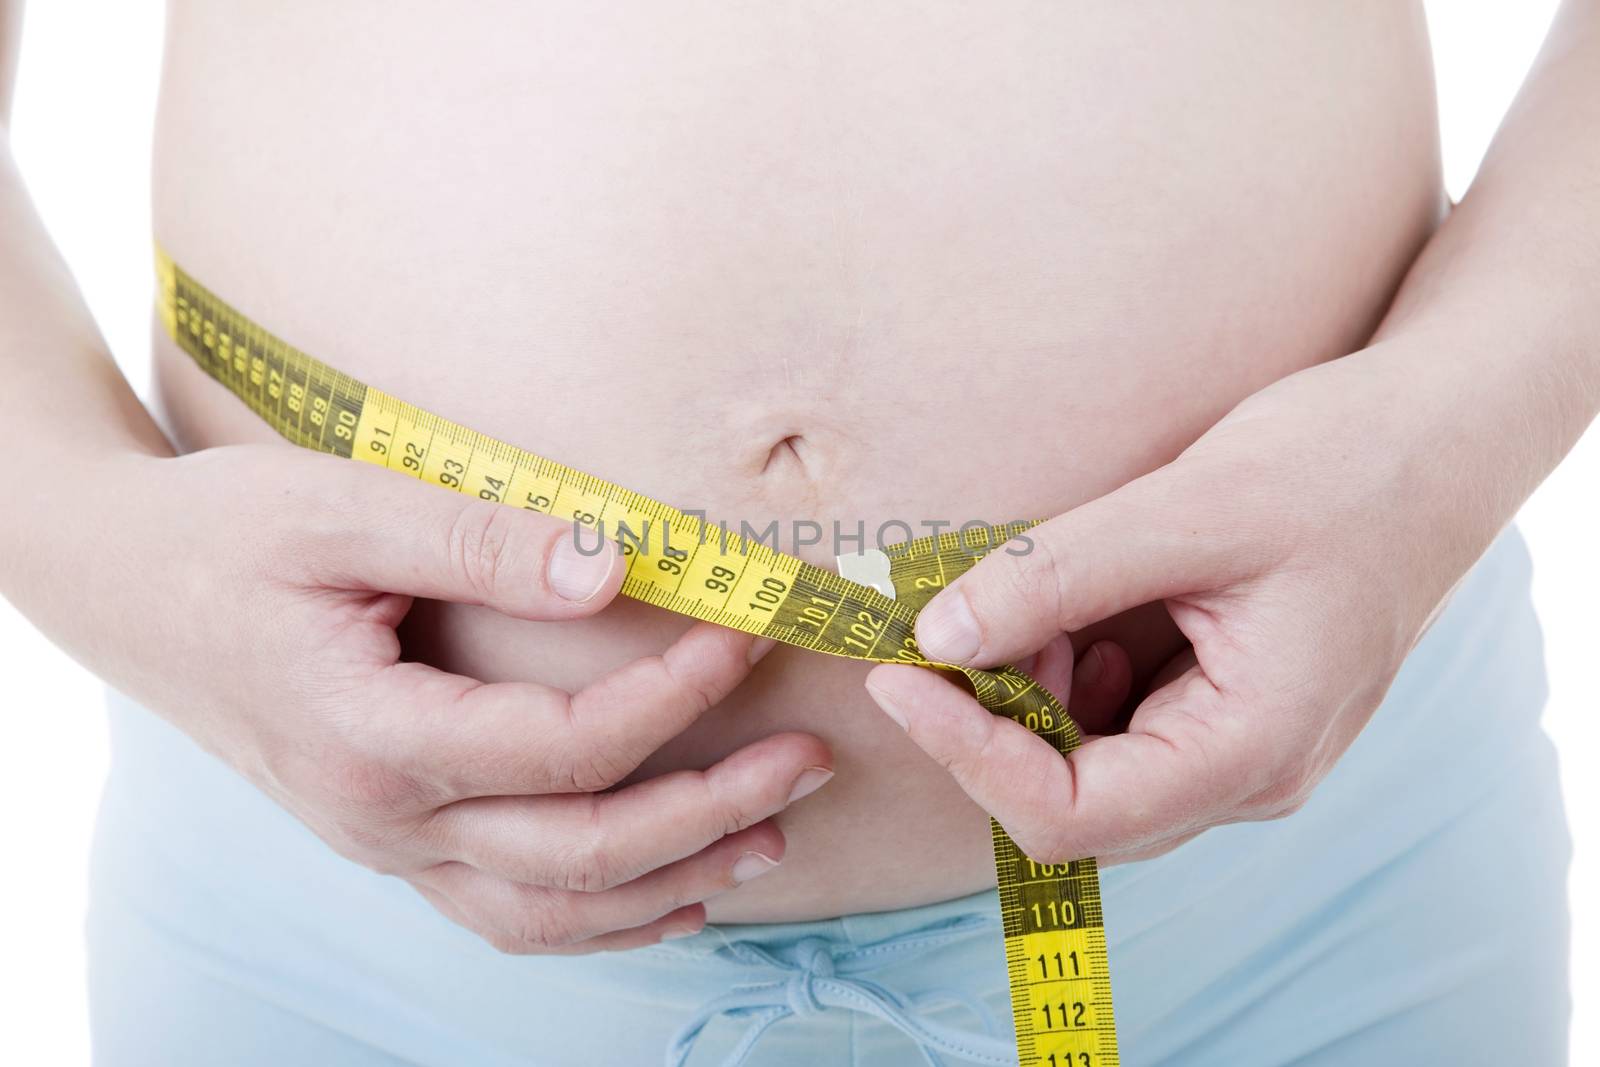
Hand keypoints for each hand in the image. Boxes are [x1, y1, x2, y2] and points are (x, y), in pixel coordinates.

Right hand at [76, 445, 831, 952]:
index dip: (676, 697)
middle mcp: (382, 817)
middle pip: (582, 851)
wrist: (125, 587)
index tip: (747, 636)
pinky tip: (670, 895)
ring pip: (550, 911)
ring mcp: (384, 846)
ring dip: (671, 882)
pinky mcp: (390, 839)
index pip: (567, 744)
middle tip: (810, 759)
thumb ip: (484, 543)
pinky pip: (505, 913)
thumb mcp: (346, 509)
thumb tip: (616, 570)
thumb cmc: (228, 535)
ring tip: (772, 843)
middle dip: (711, 810)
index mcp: (373, 735)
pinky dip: (598, 918)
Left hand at [865, 349, 1496, 865]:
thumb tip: (936, 634)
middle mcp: (1247, 776)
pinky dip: (1065, 679)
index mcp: (1254, 749)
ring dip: (1027, 702)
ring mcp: (1236, 750)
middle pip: (1074, 809)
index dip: (969, 756)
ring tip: (1031, 605)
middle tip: (962, 624)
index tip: (899, 674)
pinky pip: (1114, 729)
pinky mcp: (1219, 714)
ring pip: (1087, 774)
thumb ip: (1056, 577)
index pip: (1074, 817)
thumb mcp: (1190, 509)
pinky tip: (1073, 613)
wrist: (1434, 443)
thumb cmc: (1340, 468)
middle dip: (992, 726)